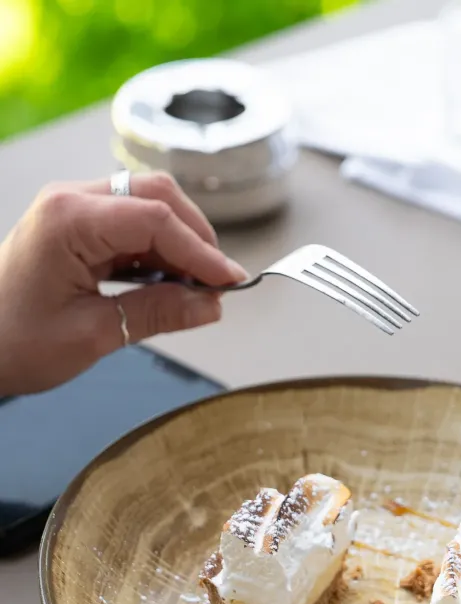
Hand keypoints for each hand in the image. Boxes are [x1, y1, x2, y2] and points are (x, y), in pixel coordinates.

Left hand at [0, 172, 247, 394]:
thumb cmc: (13, 341)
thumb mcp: (93, 335)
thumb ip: (157, 314)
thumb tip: (209, 305)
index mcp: (69, 221)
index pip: (156, 220)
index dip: (202, 251)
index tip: (231, 282)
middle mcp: (71, 202)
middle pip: (157, 196)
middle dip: (196, 237)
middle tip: (217, 285)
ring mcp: (74, 210)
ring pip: (149, 205)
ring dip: (180, 244)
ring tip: (196, 289)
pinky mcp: (79, 226)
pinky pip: (133, 224)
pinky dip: (160, 250)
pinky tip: (171, 283)